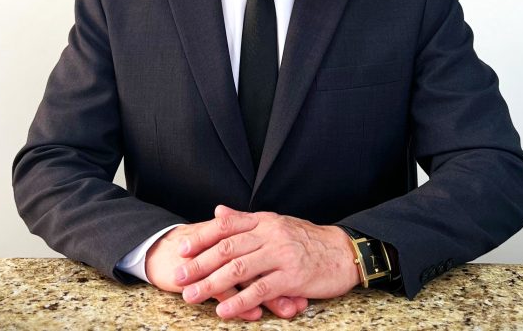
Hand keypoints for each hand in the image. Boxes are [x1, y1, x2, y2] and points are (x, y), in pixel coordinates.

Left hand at [173, 205, 360, 318]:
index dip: (202, 237)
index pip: (226, 226)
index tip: (182, 250)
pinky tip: (224, 311)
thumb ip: (245, 219)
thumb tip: (217, 211)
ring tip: (192, 296)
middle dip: (199, 263)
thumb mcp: (276, 223)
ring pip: (239, 269)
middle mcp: (270, 234)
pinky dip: (239, 302)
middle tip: (179, 277)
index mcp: (265, 220)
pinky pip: (260, 291)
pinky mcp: (292, 277)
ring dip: (212, 284)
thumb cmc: (307, 239)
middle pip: (227, 248)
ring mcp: (281, 255)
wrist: (343, 252)